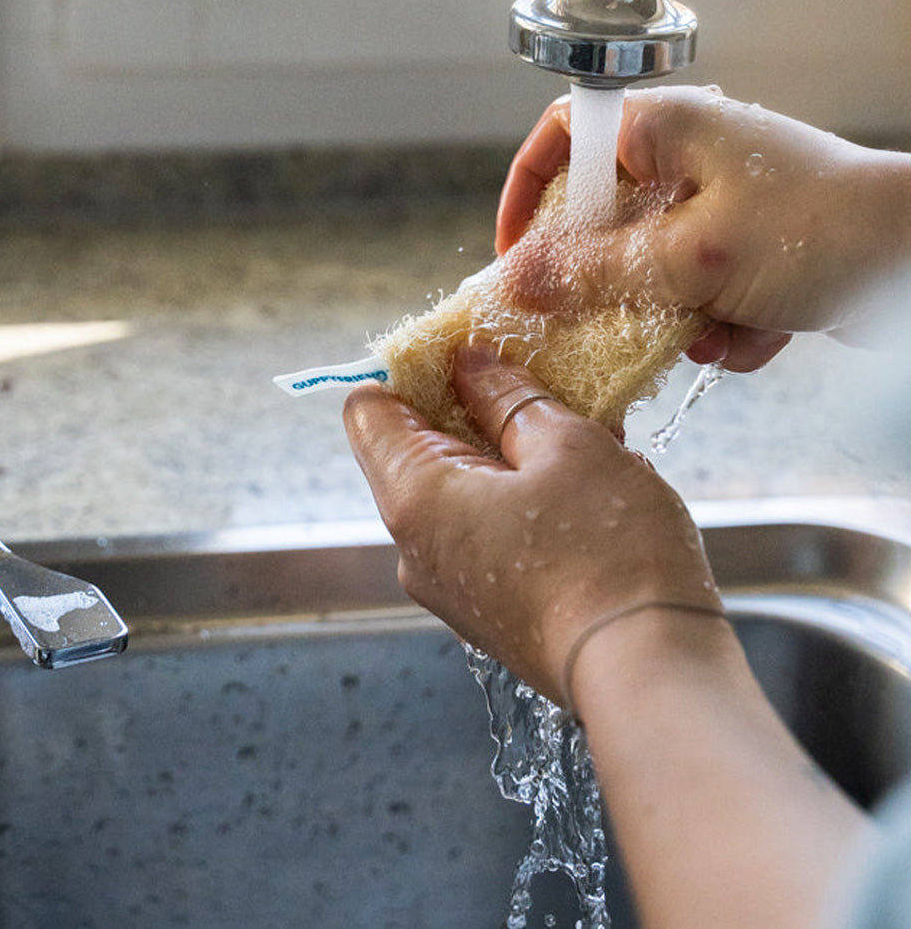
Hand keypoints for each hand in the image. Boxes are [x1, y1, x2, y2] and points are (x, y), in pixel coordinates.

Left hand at [343, 342, 719, 703]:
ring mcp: (449, 585)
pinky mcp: (486, 610)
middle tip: (534, 378)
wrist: (651, 675)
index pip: (369, 407)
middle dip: (469, 405)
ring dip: (504, 451)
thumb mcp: (565, 446)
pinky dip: (516, 497)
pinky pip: (483, 531)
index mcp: (414, 497)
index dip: (411, 365)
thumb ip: (507, 396)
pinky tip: (577, 485)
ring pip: (457, 490)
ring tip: (573, 431)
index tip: (466, 344)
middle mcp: (413, 547)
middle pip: (413, 448)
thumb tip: (469, 362)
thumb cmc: (610, 553)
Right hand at [496, 86, 910, 371]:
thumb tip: (516, 283)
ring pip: (653, 270)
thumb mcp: (690, 258)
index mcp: (667, 129)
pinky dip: (724, 325)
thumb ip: (595, 272)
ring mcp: (724, 206)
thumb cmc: (818, 231)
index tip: (517, 255)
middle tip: (606, 319)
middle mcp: (690, 160)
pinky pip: (703, 295)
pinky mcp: (753, 251)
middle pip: (605, 221)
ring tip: (717, 327)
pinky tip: (762, 332)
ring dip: (676, 314)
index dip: (529, 192)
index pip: (566, 136)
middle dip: (612, 282)